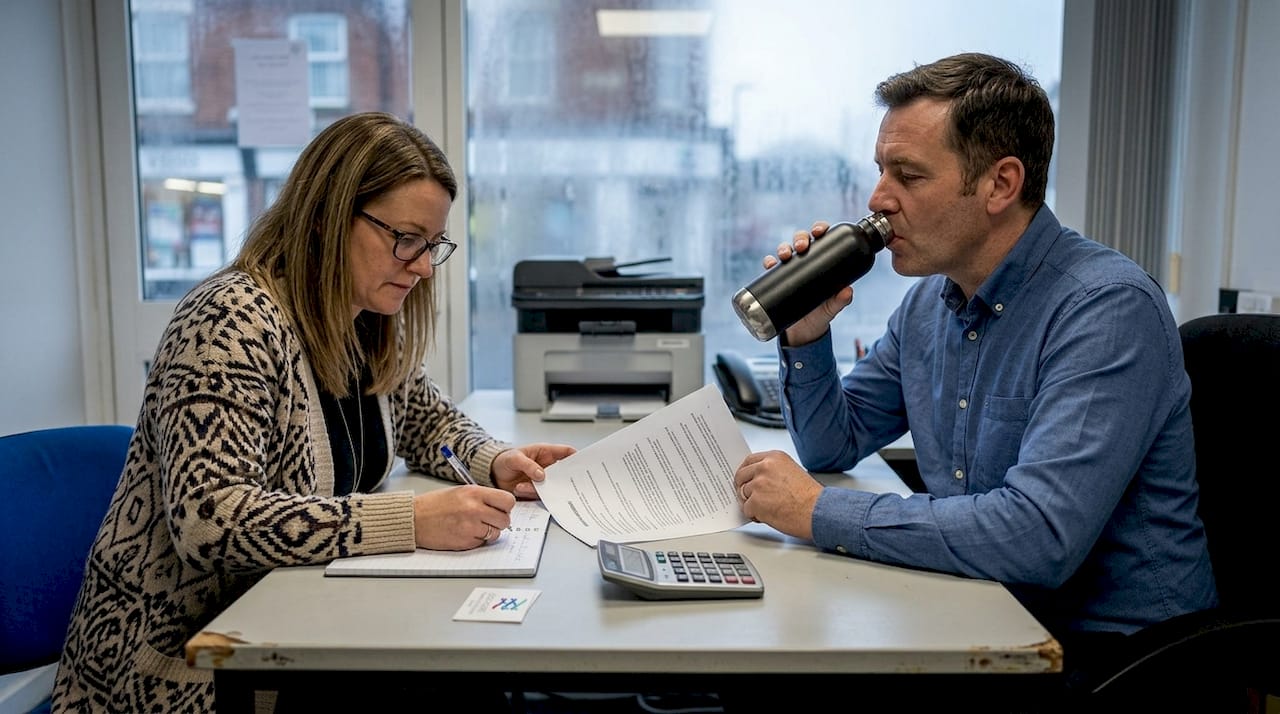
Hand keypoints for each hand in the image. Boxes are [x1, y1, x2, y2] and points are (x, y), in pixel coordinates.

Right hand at [412, 486, 515, 549]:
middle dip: (499, 521)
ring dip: (489, 532)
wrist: (414, 519)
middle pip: (505, 519)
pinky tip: (464, 532)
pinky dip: (477, 540)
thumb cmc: (435, 505)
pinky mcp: (465, 542)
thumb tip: (502, 506)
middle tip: (489, 519)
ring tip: (473, 526)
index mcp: (475, 493)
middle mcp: (475, 509)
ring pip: (496, 533)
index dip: (506, 506)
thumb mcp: (461, 492)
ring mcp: (471, 527)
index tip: (501, 508)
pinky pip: (482, 542)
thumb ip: (482, 497)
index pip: (508, 501)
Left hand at [491, 443, 576, 498]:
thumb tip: (542, 475)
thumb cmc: (504, 460)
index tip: (582, 464)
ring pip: (551, 486)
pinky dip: (530, 494)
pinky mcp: (535, 491)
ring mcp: (542, 480)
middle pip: (563, 473)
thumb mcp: (514, 458)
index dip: (576, 457)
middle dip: (564, 480)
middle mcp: (547, 467)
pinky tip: (519, 489)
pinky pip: (540, 495)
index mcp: (546, 453)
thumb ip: (528, 465)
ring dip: (539, 488)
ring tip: (522, 486)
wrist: (492, 474)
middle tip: (561, 484)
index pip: (566, 452)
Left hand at [734, 450, 822, 540]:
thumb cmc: (810, 497)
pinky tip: (769, 516)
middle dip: (743, 489)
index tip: (744, 479)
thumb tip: (757, 479)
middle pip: (741, 477)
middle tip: (750, 498)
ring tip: (769, 509)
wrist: (818, 511)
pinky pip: (746, 510)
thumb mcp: (792, 471)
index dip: (745, 472)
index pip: (748, 461)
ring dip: (752, 504)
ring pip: (743, 495)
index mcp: (774, 458)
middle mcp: (764, 467)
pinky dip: (755, 515)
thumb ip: (772, 471)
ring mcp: (758, 484)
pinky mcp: (755, 501)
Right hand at [762, 221, 854, 345]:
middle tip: (802, 246)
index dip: (819, 228)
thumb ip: (841, 300)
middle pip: (801, 240)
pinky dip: (769, 262)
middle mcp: (805, 261)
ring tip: (785, 255)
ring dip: (783, 247)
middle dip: (800, 238)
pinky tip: (770, 264)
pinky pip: (771, 266)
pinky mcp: (777, 279)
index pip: (821, 238)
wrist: (804, 331)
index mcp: (822, 260)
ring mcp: (790, 269)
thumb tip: (848, 291)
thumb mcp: (832, 308)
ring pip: (785, 250)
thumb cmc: (821, 314)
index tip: (819, 231)